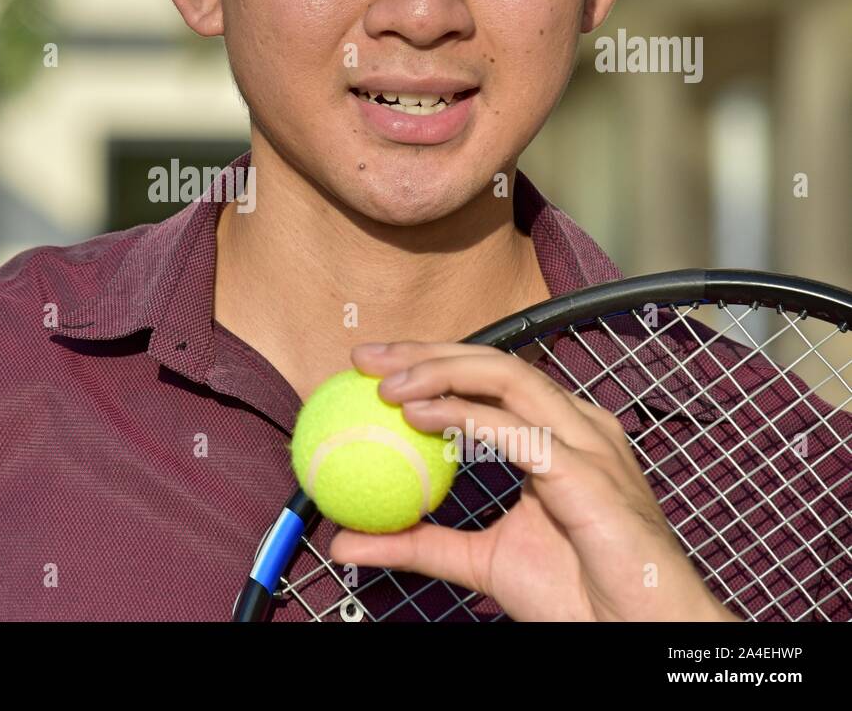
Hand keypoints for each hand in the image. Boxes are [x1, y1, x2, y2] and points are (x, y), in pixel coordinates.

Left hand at [329, 342, 739, 621]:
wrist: (635, 633)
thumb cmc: (578, 593)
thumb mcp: (477, 561)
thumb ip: (417, 543)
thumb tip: (346, 541)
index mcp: (558, 433)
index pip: (487, 376)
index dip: (429, 360)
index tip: (370, 366)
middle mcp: (577, 425)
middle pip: (494, 362)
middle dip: (426, 350)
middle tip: (366, 358)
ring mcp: (588, 444)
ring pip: (508, 379)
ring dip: (441, 373)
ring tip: (388, 386)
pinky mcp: (591, 474)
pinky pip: (520, 432)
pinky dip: (466, 416)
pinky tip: (421, 416)